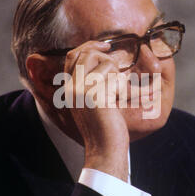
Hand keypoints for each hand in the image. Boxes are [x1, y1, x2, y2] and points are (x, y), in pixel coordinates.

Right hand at [64, 41, 128, 181]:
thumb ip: (92, 82)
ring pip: (106, 64)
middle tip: (116, 75)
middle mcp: (72, 88)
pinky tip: (122, 101)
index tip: (106, 45)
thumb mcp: (93, 102)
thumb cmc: (104, 128)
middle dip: (107, 59)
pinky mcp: (95, 96)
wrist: (104, 150)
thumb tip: (102, 57)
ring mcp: (81, 91)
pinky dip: (125, 87)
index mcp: (69, 89)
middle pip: (88, 54)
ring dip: (118, 75)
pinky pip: (116, 78)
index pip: (73, 56)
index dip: (89, 45)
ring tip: (118, 94)